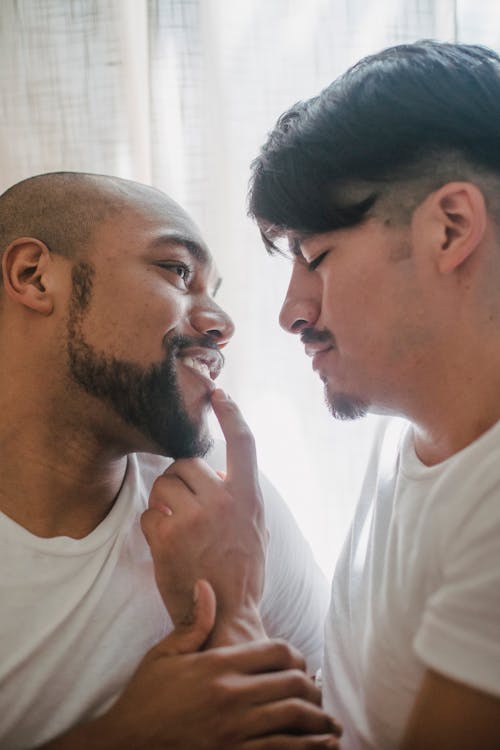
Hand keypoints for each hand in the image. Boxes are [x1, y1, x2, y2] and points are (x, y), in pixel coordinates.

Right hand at [42, 584, 341, 748]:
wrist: (126, 742)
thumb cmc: (145, 696)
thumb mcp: (164, 653)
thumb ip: (194, 622)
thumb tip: (207, 586)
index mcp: (217, 665)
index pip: (275, 652)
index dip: (296, 656)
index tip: (302, 663)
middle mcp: (230, 695)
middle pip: (291, 684)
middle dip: (313, 688)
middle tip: (320, 693)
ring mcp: (233, 729)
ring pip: (292, 719)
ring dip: (317, 720)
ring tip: (331, 724)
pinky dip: (303, 748)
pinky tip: (316, 747)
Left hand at [141, 389, 267, 645]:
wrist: (226, 617)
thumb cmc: (242, 573)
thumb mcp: (256, 528)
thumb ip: (242, 495)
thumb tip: (225, 470)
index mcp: (248, 497)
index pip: (243, 442)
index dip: (231, 413)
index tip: (218, 393)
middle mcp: (223, 502)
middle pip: (187, 462)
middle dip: (181, 479)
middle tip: (186, 507)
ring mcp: (195, 519)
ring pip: (164, 485)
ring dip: (165, 502)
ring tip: (178, 528)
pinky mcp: (168, 538)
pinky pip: (150, 513)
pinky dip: (154, 526)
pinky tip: (167, 545)